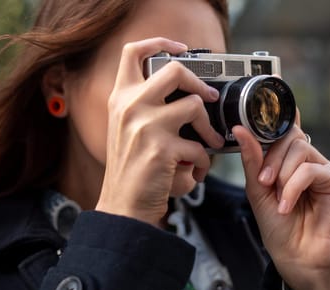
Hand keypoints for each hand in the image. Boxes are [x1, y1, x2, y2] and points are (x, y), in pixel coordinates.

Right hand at [96, 37, 223, 225]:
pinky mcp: (163, 149)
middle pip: (174, 71)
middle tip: (208, 98)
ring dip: (208, 129)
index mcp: (120, 99)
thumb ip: (144, 105)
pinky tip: (194, 172)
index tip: (180, 49)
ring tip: (209, 144)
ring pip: (195, 106)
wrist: (123, 206)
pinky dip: (202, 163)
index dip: (160, 42)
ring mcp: (146, 126)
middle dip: (199, 83)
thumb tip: (184, 92)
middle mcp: (130, 107)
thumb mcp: (126, 129)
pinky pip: (199, 147)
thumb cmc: (130, 169)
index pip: (133, 52)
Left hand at [233, 111, 329, 289]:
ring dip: (281, 173)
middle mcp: (303, 158)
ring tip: (275, 195)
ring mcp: (320, 167)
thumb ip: (251, 159)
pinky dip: (294, 186)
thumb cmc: (275, 224)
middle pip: (288, 136)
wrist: (293, 255)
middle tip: (263, 182)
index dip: (278, 110)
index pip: (283, 127)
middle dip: (271, 157)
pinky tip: (287, 203)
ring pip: (299, 149)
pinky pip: (311, 169)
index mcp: (284, 158)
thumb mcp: (255, 189)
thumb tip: (239, 129)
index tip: (271, 88)